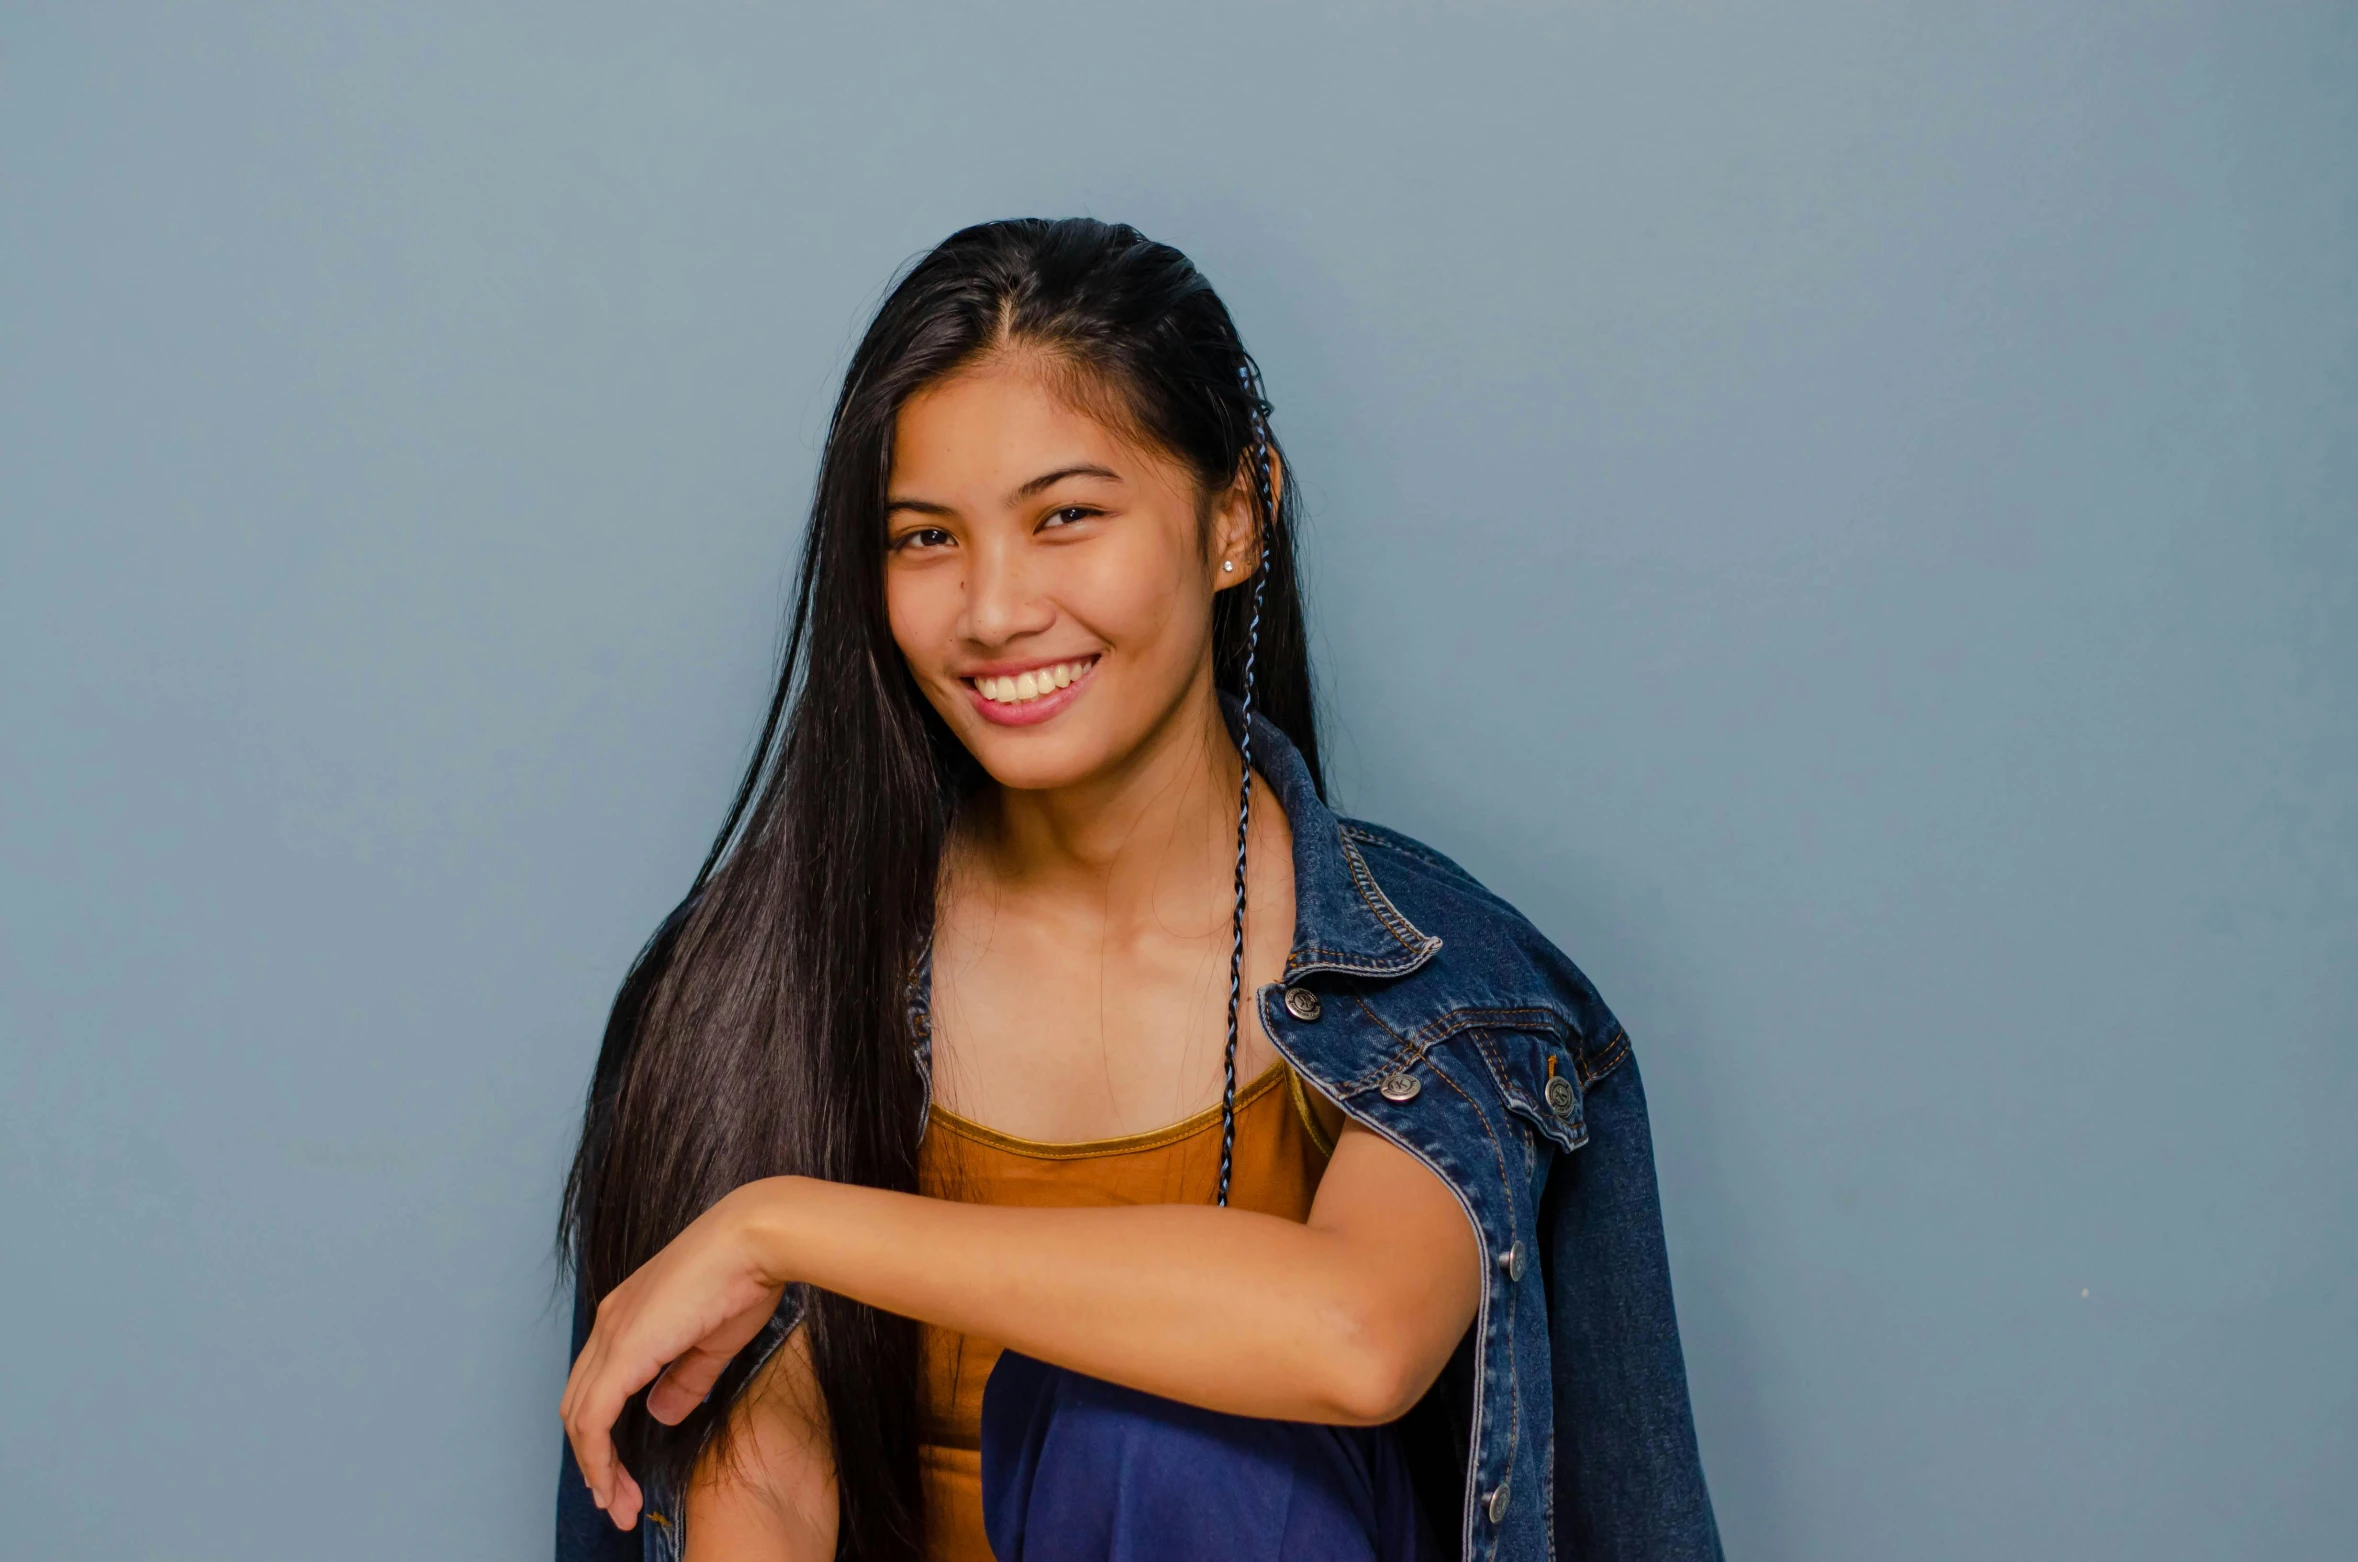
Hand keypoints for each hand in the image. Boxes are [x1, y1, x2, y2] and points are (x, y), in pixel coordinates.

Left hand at [561, 1178, 795, 1529]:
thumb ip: (684, 1380)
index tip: (619, 1475)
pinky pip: (593, 1416)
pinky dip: (596, 1455)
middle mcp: (609, 1323)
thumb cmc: (745, 1275)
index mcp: (629, 1318)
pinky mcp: (623, 1348)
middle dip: (595, 1461)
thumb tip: (660, 1413)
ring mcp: (612, 1333)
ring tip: (618, 1504)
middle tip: (618, 1501)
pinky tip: (611, 1482)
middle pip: (580, 1406)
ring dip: (595, 1466)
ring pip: (580, 1416)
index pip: (598, 1388)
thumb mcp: (713, 1342)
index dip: (602, 1436)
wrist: (755, 1239)